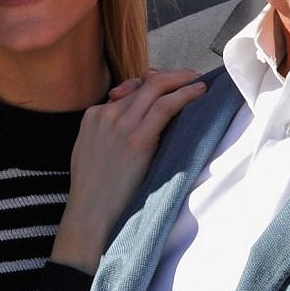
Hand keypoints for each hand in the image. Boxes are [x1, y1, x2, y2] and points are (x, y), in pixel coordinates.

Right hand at [49, 69, 204, 271]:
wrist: (90, 214)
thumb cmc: (94, 190)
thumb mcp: (91, 151)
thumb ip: (107, 133)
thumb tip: (132, 126)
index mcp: (93, 116)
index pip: (129, 89)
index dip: (152, 83)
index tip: (169, 85)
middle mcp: (106, 114)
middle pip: (144, 84)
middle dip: (171, 76)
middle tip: (191, 76)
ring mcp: (121, 124)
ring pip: (156, 88)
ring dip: (182, 80)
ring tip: (199, 81)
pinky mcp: (137, 139)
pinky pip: (165, 106)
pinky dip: (185, 95)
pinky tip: (199, 92)